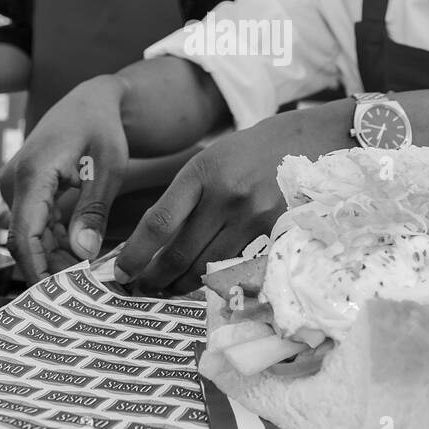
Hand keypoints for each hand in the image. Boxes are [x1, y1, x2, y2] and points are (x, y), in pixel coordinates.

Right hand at [0, 76, 128, 283]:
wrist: (89, 101)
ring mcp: (16, 187)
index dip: (38, 271)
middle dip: (51, 271)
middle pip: (25, 241)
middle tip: (84, 298)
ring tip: (87, 284)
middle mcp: (14, 183)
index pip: (24, 235)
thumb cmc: (102, 127)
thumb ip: (93, 211)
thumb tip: (84, 255)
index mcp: (32, 175)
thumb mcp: (108, 168)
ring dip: (55, 260)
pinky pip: (36, 226)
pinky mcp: (26, 192)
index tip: (59, 299)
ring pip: (30, 237)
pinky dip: (56, 244)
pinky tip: (80, 263)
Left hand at [115, 103, 349, 294]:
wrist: (308, 140)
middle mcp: (227, 196)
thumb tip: (149, 244)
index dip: (135, 254)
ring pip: (207, 268)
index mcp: (202, 172)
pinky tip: (203, 281)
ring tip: (168, 287)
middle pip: (179, 254)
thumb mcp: (209, 162)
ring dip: (181, 284)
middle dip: (154, 278)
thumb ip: (183, 199)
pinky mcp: (274, 234)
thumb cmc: (249, 153)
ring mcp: (253, 218)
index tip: (120, 272)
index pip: (159, 223)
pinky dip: (215, 278)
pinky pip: (235, 267)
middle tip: (140, 288)